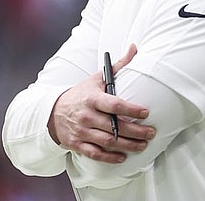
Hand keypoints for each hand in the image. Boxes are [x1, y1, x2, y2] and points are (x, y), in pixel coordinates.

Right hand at [48, 44, 155, 162]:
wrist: (53, 112)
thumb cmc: (81, 94)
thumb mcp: (96, 78)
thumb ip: (118, 66)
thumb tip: (135, 47)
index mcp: (92, 98)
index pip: (114, 105)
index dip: (130, 110)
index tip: (145, 112)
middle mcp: (86, 115)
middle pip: (114, 127)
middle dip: (135, 132)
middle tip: (151, 133)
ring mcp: (81, 131)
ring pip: (107, 142)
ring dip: (127, 145)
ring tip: (143, 145)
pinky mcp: (77, 144)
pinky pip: (95, 154)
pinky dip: (109, 157)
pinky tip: (123, 157)